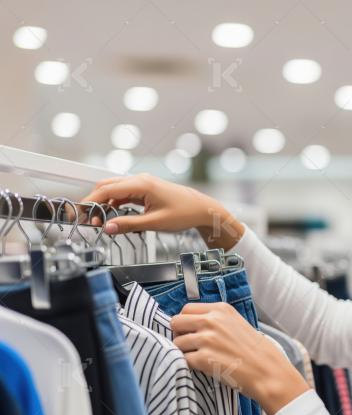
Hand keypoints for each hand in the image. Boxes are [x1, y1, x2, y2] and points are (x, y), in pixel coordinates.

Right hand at [80, 173, 244, 249]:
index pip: (107, 190)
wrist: (202, 209)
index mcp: (141, 184)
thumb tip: (107, 228)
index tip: (79, 214)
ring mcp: (142, 184)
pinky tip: (112, 217)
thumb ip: (129, 224)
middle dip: (94, 202)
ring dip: (104, 204)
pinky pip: (124, 195)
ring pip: (114, 190)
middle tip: (85, 220)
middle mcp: (140, 180)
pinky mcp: (145, 190)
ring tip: (98, 222)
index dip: (90, 202)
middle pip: (107, 187)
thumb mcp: (155, 223)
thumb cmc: (184, 214)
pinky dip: (115, 204)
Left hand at [171, 303, 310, 414]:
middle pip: (176, 322)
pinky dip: (189, 365)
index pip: (186, 309)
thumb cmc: (255, 350)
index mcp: (221, 309)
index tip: (190, 330)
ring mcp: (207, 339)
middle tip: (189, 344)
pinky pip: (183, 359)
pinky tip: (203, 367)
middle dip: (179, 334)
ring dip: (184, 351)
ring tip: (200, 358)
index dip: (185, 321)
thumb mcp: (237, 323)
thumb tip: (192, 323)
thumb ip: (216, 319)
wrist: (267, 371)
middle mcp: (212, 320)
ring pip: (177, 342)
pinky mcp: (204, 358)